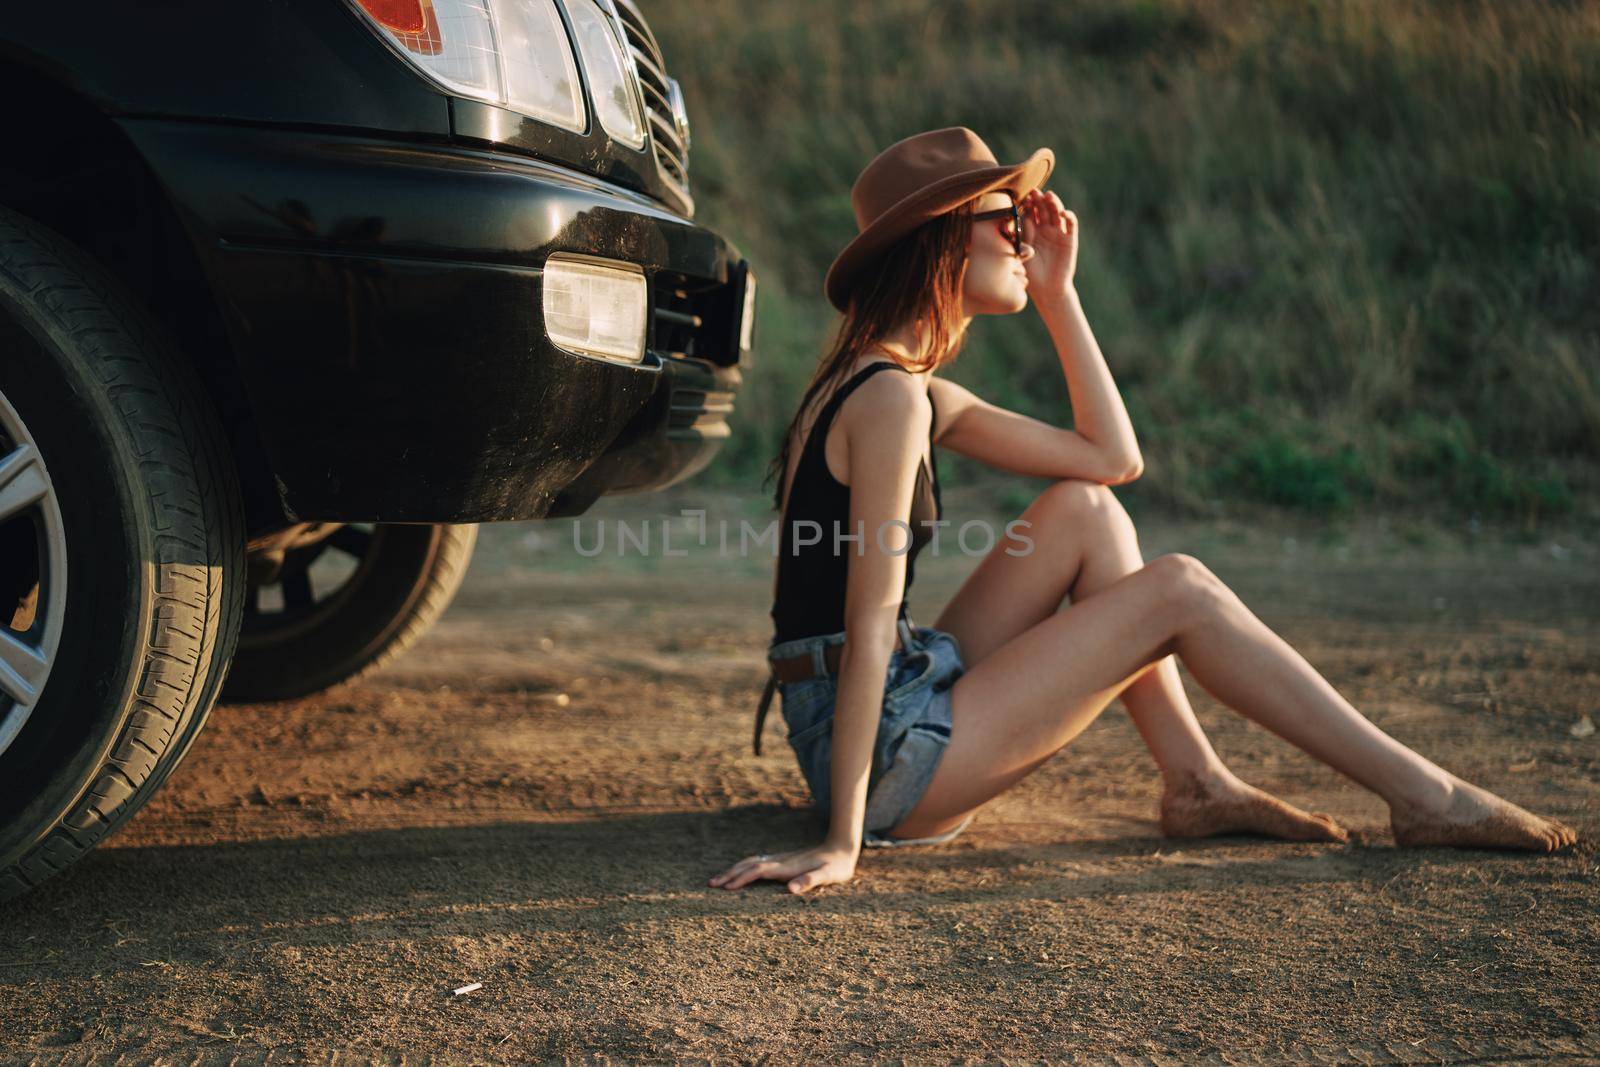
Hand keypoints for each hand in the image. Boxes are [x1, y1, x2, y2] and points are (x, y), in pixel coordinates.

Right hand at [708, 843, 858, 894]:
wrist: (841, 848)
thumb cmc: (836, 867)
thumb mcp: (828, 876)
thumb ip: (810, 881)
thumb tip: (790, 889)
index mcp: (786, 867)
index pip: (758, 872)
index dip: (741, 878)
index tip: (725, 888)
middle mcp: (779, 861)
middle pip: (748, 865)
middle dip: (729, 874)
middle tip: (710, 884)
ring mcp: (779, 859)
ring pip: (750, 862)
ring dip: (732, 870)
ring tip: (716, 880)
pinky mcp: (782, 860)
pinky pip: (756, 863)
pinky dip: (742, 867)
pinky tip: (738, 872)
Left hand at [1020, 187, 1077, 297]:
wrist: (1048, 290)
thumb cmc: (1031, 274)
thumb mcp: (1023, 254)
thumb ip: (1021, 238)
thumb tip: (1017, 220)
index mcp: (1032, 231)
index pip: (1031, 213)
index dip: (1029, 205)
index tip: (1024, 197)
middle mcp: (1046, 229)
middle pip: (1044, 209)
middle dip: (1040, 200)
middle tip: (1035, 192)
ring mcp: (1059, 233)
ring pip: (1057, 213)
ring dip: (1054, 204)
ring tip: (1049, 197)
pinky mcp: (1070, 239)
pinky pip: (1071, 225)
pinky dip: (1069, 217)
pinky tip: (1064, 213)